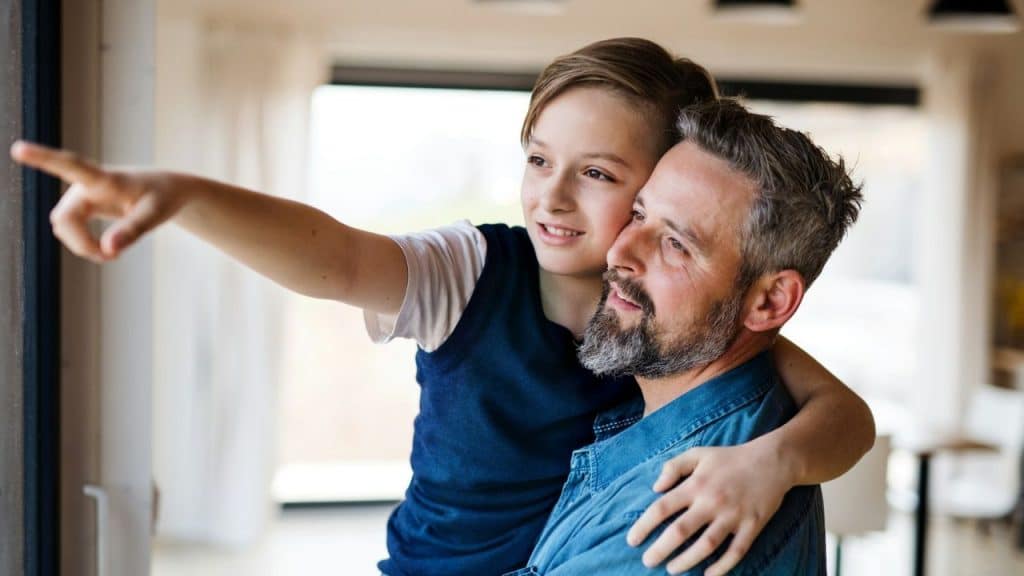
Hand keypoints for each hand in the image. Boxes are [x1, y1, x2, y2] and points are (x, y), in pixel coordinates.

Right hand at [10, 140, 182, 261]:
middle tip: (111, 258)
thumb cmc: (162, 197)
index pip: (71, 166)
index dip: (44, 158)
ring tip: (113, 254)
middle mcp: (86, 184)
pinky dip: (84, 244)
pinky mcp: (80, 206)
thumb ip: (132, 231)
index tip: (19, 148)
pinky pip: (69, 230)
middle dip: (82, 243)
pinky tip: (106, 248)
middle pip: (64, 219)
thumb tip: (107, 250)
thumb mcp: (156, 214)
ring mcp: (80, 195)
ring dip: (83, 246)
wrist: (165, 190)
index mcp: (105, 179)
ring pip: (63, 227)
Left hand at [626, 441, 793, 574]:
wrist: (773, 460)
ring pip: (706, 545)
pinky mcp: (752, 525)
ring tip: (672, 569)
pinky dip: (723, 566)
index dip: (644, 525)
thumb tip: (655, 488)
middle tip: (648, 561)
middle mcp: (712, 501)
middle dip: (661, 549)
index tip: (632, 540)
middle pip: (681, 530)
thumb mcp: (698, 453)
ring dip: (687, 560)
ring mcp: (733, 515)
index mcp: (696, 484)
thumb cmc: (730, 458)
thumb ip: (673, 467)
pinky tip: (709, 575)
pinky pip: (737, 551)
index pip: (663, 507)